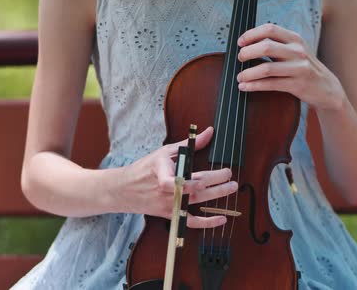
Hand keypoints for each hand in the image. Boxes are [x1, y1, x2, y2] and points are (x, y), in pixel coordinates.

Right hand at [121, 126, 237, 227]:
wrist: (125, 190)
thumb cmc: (145, 168)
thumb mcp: (165, 152)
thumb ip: (189, 144)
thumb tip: (209, 132)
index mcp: (163, 172)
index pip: (178, 181)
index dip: (195, 181)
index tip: (211, 176)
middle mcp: (167, 191)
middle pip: (195, 189)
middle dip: (216, 184)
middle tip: (230, 177)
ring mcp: (169, 204)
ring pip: (196, 203)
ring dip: (216, 196)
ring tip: (231, 188)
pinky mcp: (171, 214)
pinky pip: (191, 222)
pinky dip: (207, 223)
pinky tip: (221, 219)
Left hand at [236, 23, 344, 110]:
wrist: (326, 88)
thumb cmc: (303, 68)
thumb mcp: (294, 51)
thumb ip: (277, 45)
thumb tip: (247, 43)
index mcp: (295, 39)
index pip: (270, 29)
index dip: (252, 34)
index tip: (240, 42)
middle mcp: (298, 51)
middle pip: (266, 46)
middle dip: (247, 53)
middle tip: (239, 59)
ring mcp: (299, 68)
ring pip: (266, 68)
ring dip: (248, 73)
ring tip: (240, 77)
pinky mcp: (297, 85)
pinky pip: (271, 84)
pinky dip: (254, 86)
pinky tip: (245, 87)